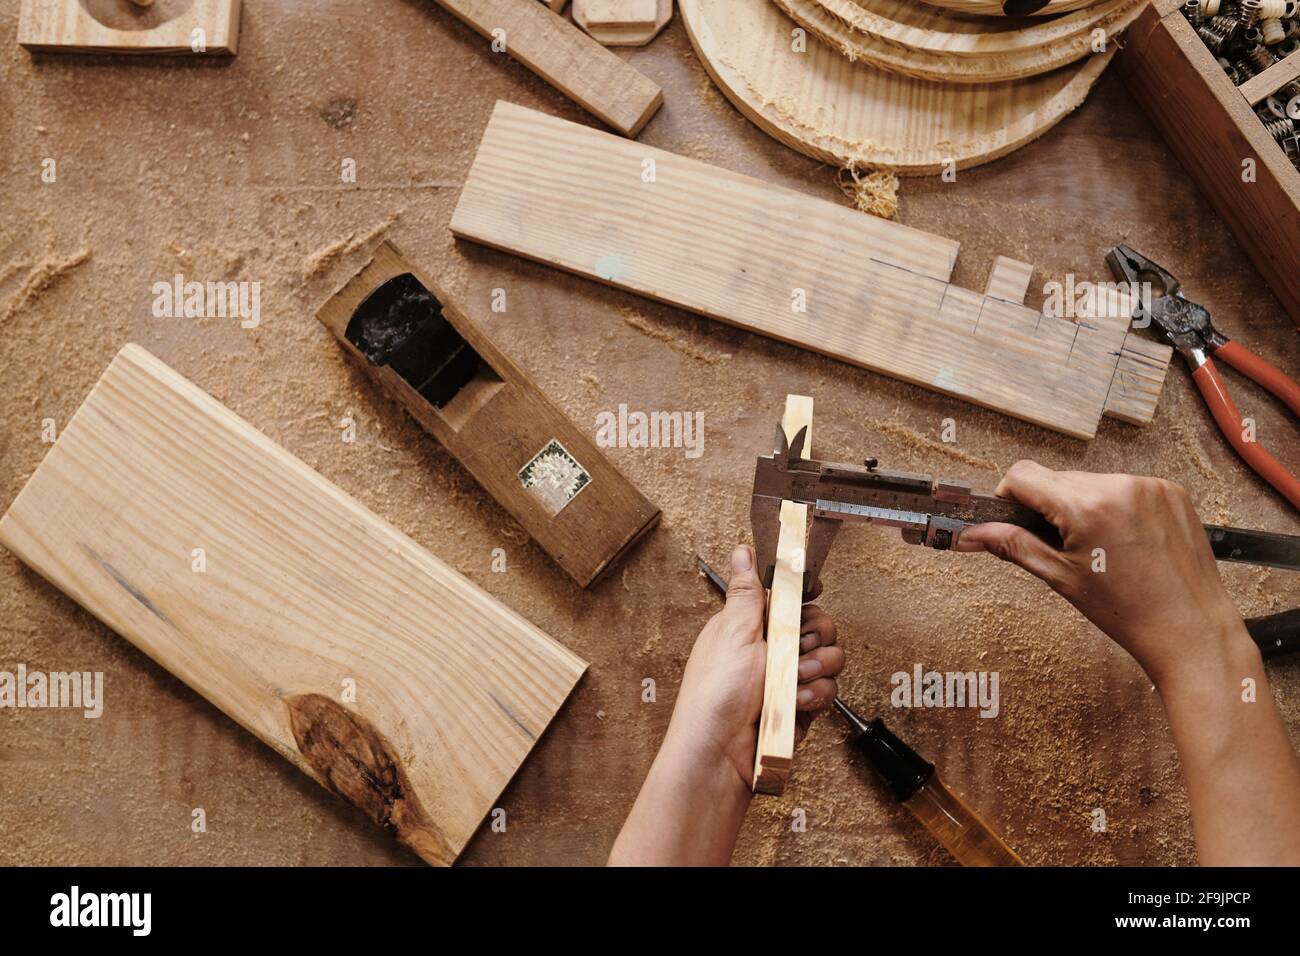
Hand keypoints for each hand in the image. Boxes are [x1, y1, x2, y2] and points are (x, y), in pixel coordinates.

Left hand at [666, 543, 842, 789]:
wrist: (720, 755)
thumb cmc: (716, 693)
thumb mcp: (732, 632)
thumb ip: (746, 592)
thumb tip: (742, 551)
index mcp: (748, 625)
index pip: (787, 596)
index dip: (805, 592)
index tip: (814, 590)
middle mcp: (769, 649)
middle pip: (817, 623)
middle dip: (815, 633)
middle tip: (798, 645)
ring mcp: (786, 679)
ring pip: (829, 656)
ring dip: (817, 666)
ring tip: (795, 680)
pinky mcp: (800, 706)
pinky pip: (827, 688)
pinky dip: (816, 694)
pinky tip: (798, 701)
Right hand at [957, 460, 1249, 686]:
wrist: (1190, 629)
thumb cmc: (1128, 611)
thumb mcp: (1060, 578)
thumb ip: (1013, 546)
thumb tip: (972, 534)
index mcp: (1087, 507)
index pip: (1024, 475)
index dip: (1010, 496)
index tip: (1013, 518)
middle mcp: (1119, 486)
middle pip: (1057, 479)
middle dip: (1050, 506)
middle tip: (1061, 545)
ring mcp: (1149, 486)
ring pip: (1091, 482)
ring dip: (1083, 505)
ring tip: (1099, 548)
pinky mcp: (1171, 491)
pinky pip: (1125, 486)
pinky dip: (1116, 507)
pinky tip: (1125, 541)